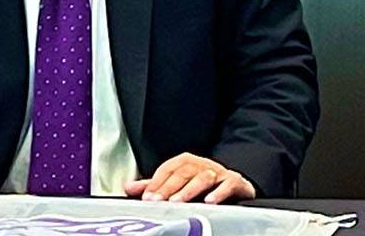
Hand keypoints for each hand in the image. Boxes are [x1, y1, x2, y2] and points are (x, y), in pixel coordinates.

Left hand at [125, 153, 255, 203]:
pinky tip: (210, 201)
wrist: (235, 184)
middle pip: (183, 173)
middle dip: (169, 188)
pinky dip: (219, 192)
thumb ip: (155, 186)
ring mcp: (218, 172)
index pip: (167, 169)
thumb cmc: (202, 184)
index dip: (156, 182)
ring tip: (178, 202)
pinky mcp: (235, 181)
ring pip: (203, 177)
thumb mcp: (177, 183)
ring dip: (190, 190)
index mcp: (185, 162)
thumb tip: (129, 187)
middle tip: (158, 201)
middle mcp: (201, 164)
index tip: (147, 197)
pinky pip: (228, 184)